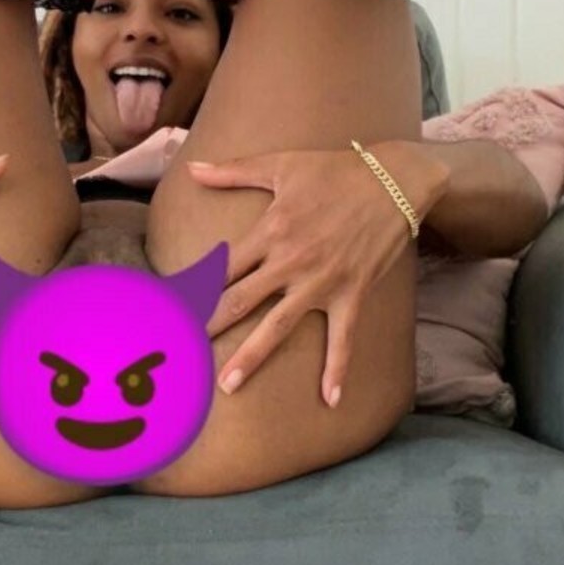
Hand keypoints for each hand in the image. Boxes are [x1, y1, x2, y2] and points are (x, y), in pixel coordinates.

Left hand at [187, 143, 447, 405]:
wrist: (394, 179)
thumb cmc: (334, 170)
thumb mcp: (280, 164)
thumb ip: (232, 171)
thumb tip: (192, 168)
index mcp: (269, 230)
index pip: (220, 268)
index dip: (192, 289)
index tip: (168, 310)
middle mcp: (290, 261)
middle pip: (238, 302)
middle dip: (206, 328)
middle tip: (179, 353)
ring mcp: (321, 281)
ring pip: (278, 327)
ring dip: (251, 357)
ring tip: (228, 386)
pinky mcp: (351, 293)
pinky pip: (342, 338)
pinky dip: (337, 369)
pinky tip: (330, 399)